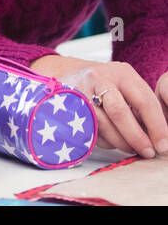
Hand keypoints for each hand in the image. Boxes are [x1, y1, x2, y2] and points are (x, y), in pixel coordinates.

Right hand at [30, 55, 167, 157]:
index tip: (163, 144)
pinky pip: (88, 129)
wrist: (69, 73)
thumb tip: (158, 137)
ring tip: (131, 148)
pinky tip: (111, 139)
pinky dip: (104, 140)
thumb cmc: (106, 83)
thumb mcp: (126, 84)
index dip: (156, 125)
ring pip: (102, 124)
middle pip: (119, 112)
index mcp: (121, 73)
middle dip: (136, 137)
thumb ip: (141, 106)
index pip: (143, 100)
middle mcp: (99, 79)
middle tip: (147, 152)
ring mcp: (80, 91)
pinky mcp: (67, 105)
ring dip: (120, 142)